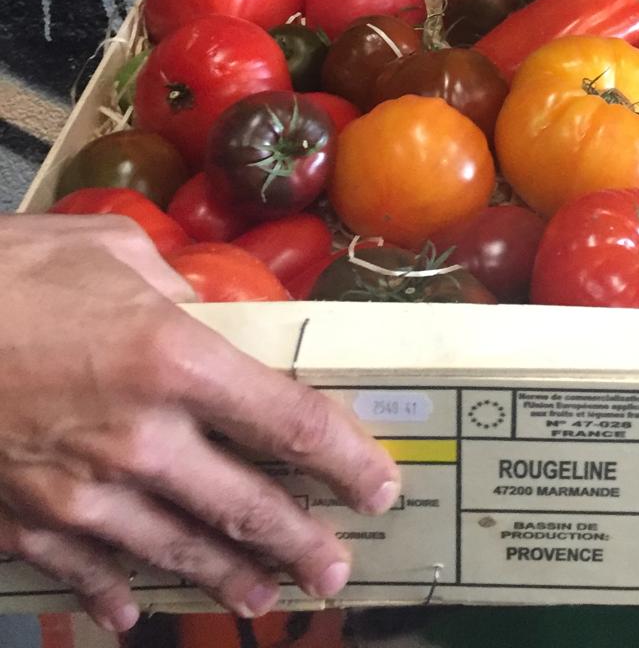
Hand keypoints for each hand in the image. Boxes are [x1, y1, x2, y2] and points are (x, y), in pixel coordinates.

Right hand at [0, 216, 398, 629]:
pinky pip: (86, 571)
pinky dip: (116, 594)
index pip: (288, 423)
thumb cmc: (11, 269)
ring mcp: (80, 491)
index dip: (346, 460)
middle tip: (336, 568)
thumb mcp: (113, 251)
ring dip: (228, 578)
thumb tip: (212, 314)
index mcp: (174, 359)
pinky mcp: (24, 521)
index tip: (378, 486)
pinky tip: (137, 610)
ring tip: (267, 597)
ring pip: (176, 550)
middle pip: (246, 506)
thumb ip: (179, 287)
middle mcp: (139, 438)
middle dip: (302, 541)